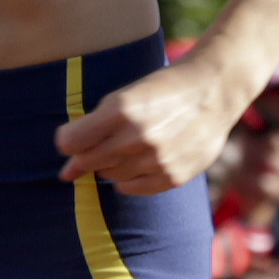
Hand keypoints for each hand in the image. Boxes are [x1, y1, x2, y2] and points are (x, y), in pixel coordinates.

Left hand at [56, 47, 244, 197]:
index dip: (68, 141)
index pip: (70, 142)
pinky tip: (138, 162)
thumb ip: (93, 126)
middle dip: (87, 155)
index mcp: (121, 110)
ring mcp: (156, 160)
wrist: (213, 92)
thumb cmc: (163, 90)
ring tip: (129, 146)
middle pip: (88, 161)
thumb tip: (65, 169)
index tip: (74, 138)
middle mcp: (136, 138)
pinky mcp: (172, 176)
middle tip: (101, 143)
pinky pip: (131, 188)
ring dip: (111, 164)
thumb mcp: (125, 95)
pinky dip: (128, 179)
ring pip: (109, 175)